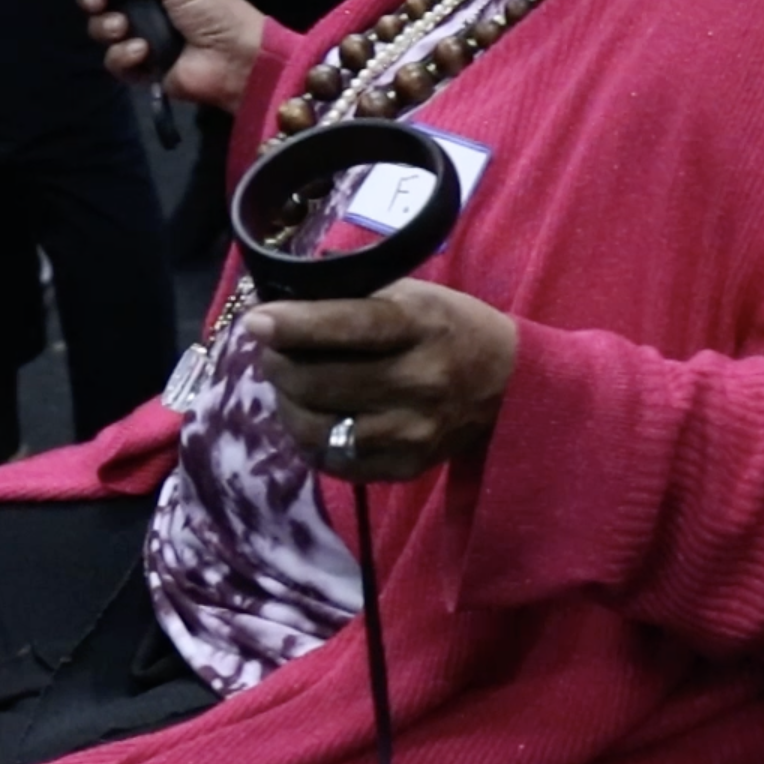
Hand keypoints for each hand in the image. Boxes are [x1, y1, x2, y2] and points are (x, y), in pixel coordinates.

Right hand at [63, 0, 263, 111]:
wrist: (237, 60)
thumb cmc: (214, 10)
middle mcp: (145, 0)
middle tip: (99, 0)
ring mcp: (141, 33)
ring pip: (100, 26)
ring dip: (108, 27)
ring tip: (126, 28)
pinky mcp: (141, 65)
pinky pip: (114, 59)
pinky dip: (124, 56)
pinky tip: (144, 53)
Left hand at [244, 280, 518, 483]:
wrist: (508, 387)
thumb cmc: (450, 327)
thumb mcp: (414, 296)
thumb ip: (354, 299)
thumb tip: (283, 302)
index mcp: (421, 326)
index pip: (350, 325)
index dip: (296, 325)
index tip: (256, 321)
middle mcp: (418, 382)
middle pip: (321, 382)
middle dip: (279, 365)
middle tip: (270, 351)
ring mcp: (411, 432)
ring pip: (317, 428)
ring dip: (287, 404)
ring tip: (289, 384)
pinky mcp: (404, 468)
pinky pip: (333, 460)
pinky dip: (309, 437)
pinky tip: (313, 415)